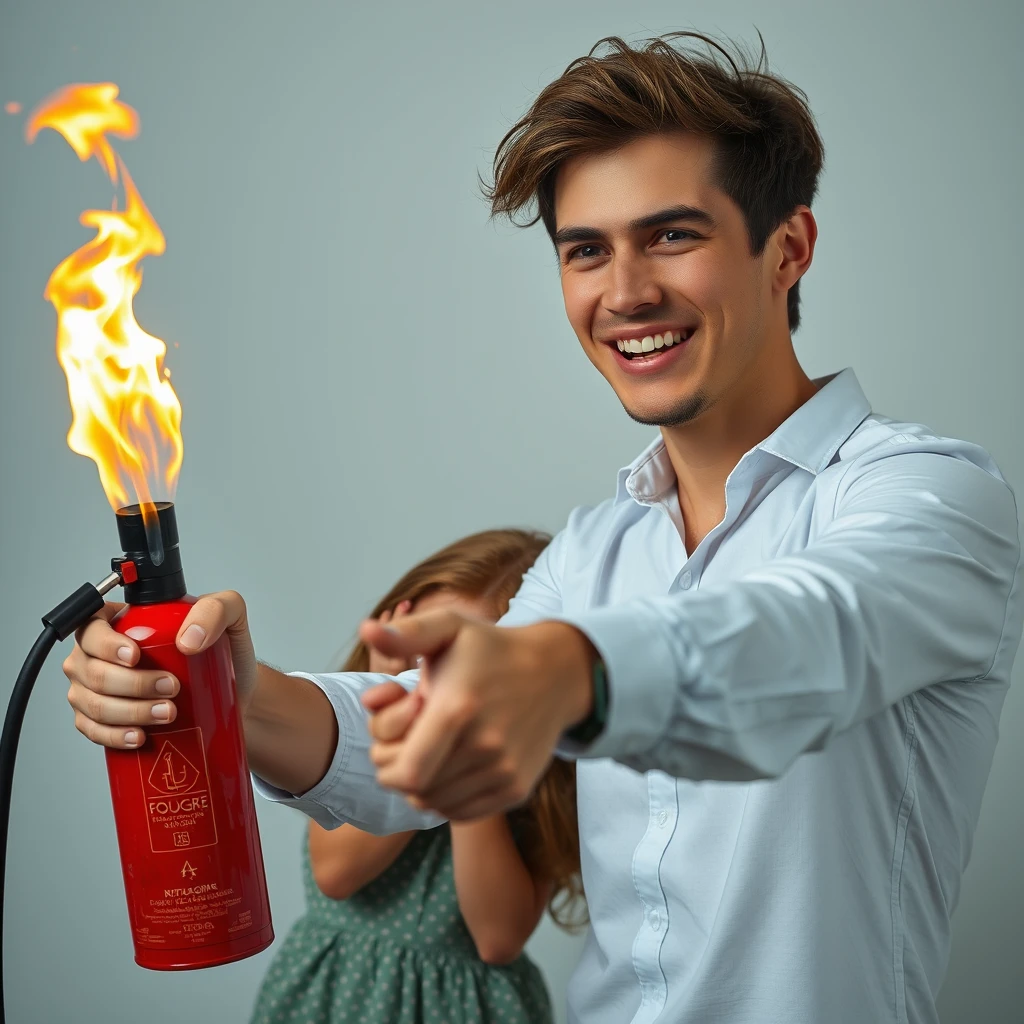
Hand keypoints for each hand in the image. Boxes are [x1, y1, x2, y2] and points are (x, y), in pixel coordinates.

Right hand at [64, 590, 257, 749]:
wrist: (232, 695)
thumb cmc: (223, 654)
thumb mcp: (231, 616)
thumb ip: (216, 609)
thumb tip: (187, 638)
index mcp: (117, 621)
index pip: (92, 628)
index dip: (105, 644)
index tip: (137, 657)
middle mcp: (97, 655)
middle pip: (92, 671)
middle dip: (131, 683)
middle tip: (171, 687)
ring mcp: (94, 690)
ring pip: (94, 704)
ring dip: (129, 711)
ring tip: (167, 712)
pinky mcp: (102, 722)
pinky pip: (94, 732)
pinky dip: (115, 736)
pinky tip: (139, 735)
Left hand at [361, 610, 594, 819]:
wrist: (556, 674)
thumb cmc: (492, 649)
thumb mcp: (450, 627)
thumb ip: (406, 632)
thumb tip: (366, 630)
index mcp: (459, 708)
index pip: (407, 773)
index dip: (385, 766)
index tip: (387, 745)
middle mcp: (485, 746)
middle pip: (417, 791)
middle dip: (398, 773)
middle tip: (405, 746)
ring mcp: (504, 771)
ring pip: (439, 805)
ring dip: (422, 786)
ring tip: (430, 753)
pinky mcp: (517, 788)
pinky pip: (464, 812)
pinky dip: (447, 798)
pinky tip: (450, 766)